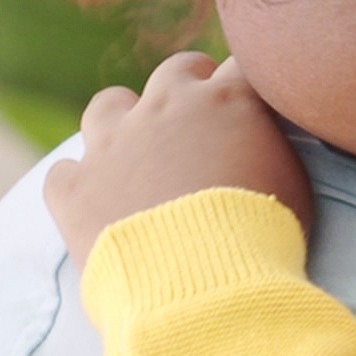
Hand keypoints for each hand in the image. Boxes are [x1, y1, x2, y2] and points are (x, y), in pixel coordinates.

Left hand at [45, 53, 314, 269]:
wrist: (203, 288)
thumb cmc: (261, 241)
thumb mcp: (290, 185)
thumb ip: (267, 148)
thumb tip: (258, 143)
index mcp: (224, 100)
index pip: (239, 67)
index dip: (244, 88)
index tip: (248, 108)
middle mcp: (163, 107)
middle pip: (176, 71)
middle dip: (188, 89)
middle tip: (198, 123)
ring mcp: (112, 144)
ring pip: (108, 106)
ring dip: (123, 124)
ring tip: (137, 159)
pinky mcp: (74, 188)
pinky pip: (65, 174)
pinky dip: (79, 187)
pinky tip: (95, 209)